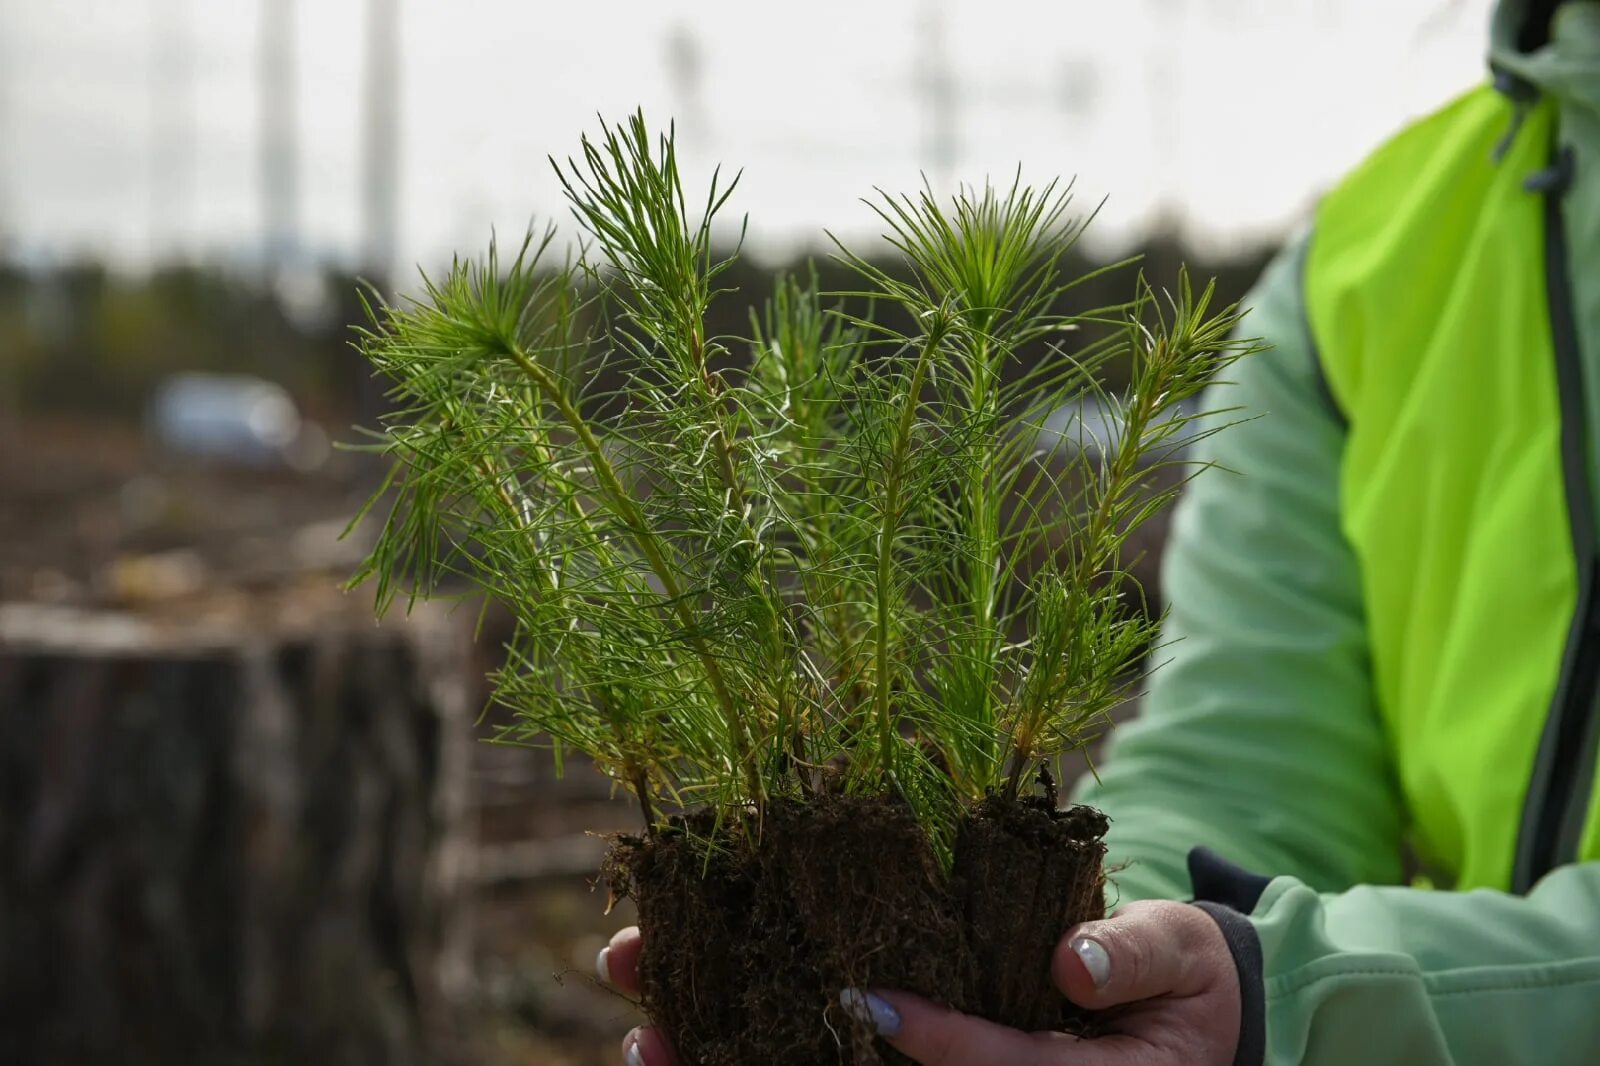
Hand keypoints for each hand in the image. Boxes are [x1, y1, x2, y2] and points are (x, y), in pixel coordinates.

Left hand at [601, 900, 1240, 1065]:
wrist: (1187, 1027)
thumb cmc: (1183, 988)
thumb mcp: (1181, 959)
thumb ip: (1136, 957)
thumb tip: (1070, 963)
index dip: (936, 1044)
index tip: (862, 1001)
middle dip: (768, 1062)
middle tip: (665, 1030)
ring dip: (735, 1059)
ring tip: (646, 1026)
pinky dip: (757, 1046)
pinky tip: (679, 1021)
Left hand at [862, 901, 1240, 1064]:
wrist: (1209, 1003)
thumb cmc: (1190, 968)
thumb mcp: (1180, 945)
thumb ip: (1133, 951)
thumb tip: (1069, 962)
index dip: (947, 1041)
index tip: (879, 1005)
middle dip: (922, 1049)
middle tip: (853, 1000)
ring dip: (926, 1049)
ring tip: (864, 1004)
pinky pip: (987, 1064)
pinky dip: (944, 1044)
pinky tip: (897, 1013)